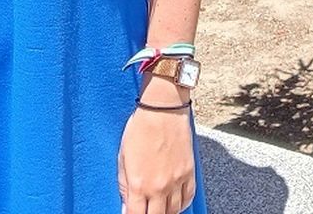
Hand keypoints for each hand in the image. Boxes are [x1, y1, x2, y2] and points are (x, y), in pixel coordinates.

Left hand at [117, 81, 195, 213]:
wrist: (163, 109)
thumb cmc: (140, 129)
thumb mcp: (123, 158)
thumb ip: (124, 186)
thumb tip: (127, 205)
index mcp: (139, 184)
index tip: (131, 213)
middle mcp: (159, 187)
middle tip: (146, 209)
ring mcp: (177, 181)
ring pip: (173, 211)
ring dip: (165, 212)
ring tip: (159, 208)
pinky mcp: (189, 172)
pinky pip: (188, 198)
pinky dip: (181, 204)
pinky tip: (174, 203)